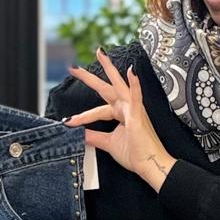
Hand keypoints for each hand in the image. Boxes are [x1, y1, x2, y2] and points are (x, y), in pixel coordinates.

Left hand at [63, 48, 175, 190]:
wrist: (150, 164)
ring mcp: (133, 109)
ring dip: (109, 69)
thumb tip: (77, 134)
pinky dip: (135, 84)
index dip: (82, 116)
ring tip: (100, 55)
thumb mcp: (108, 143)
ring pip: (118, 85)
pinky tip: (131, 72)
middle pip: (105, 88)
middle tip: (75, 67)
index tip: (69, 121)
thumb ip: (93, 137)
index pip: (98, 110)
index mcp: (120, 114)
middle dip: (90, 77)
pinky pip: (136, 97)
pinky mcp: (138, 115)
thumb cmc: (136, 154)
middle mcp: (126, 108)